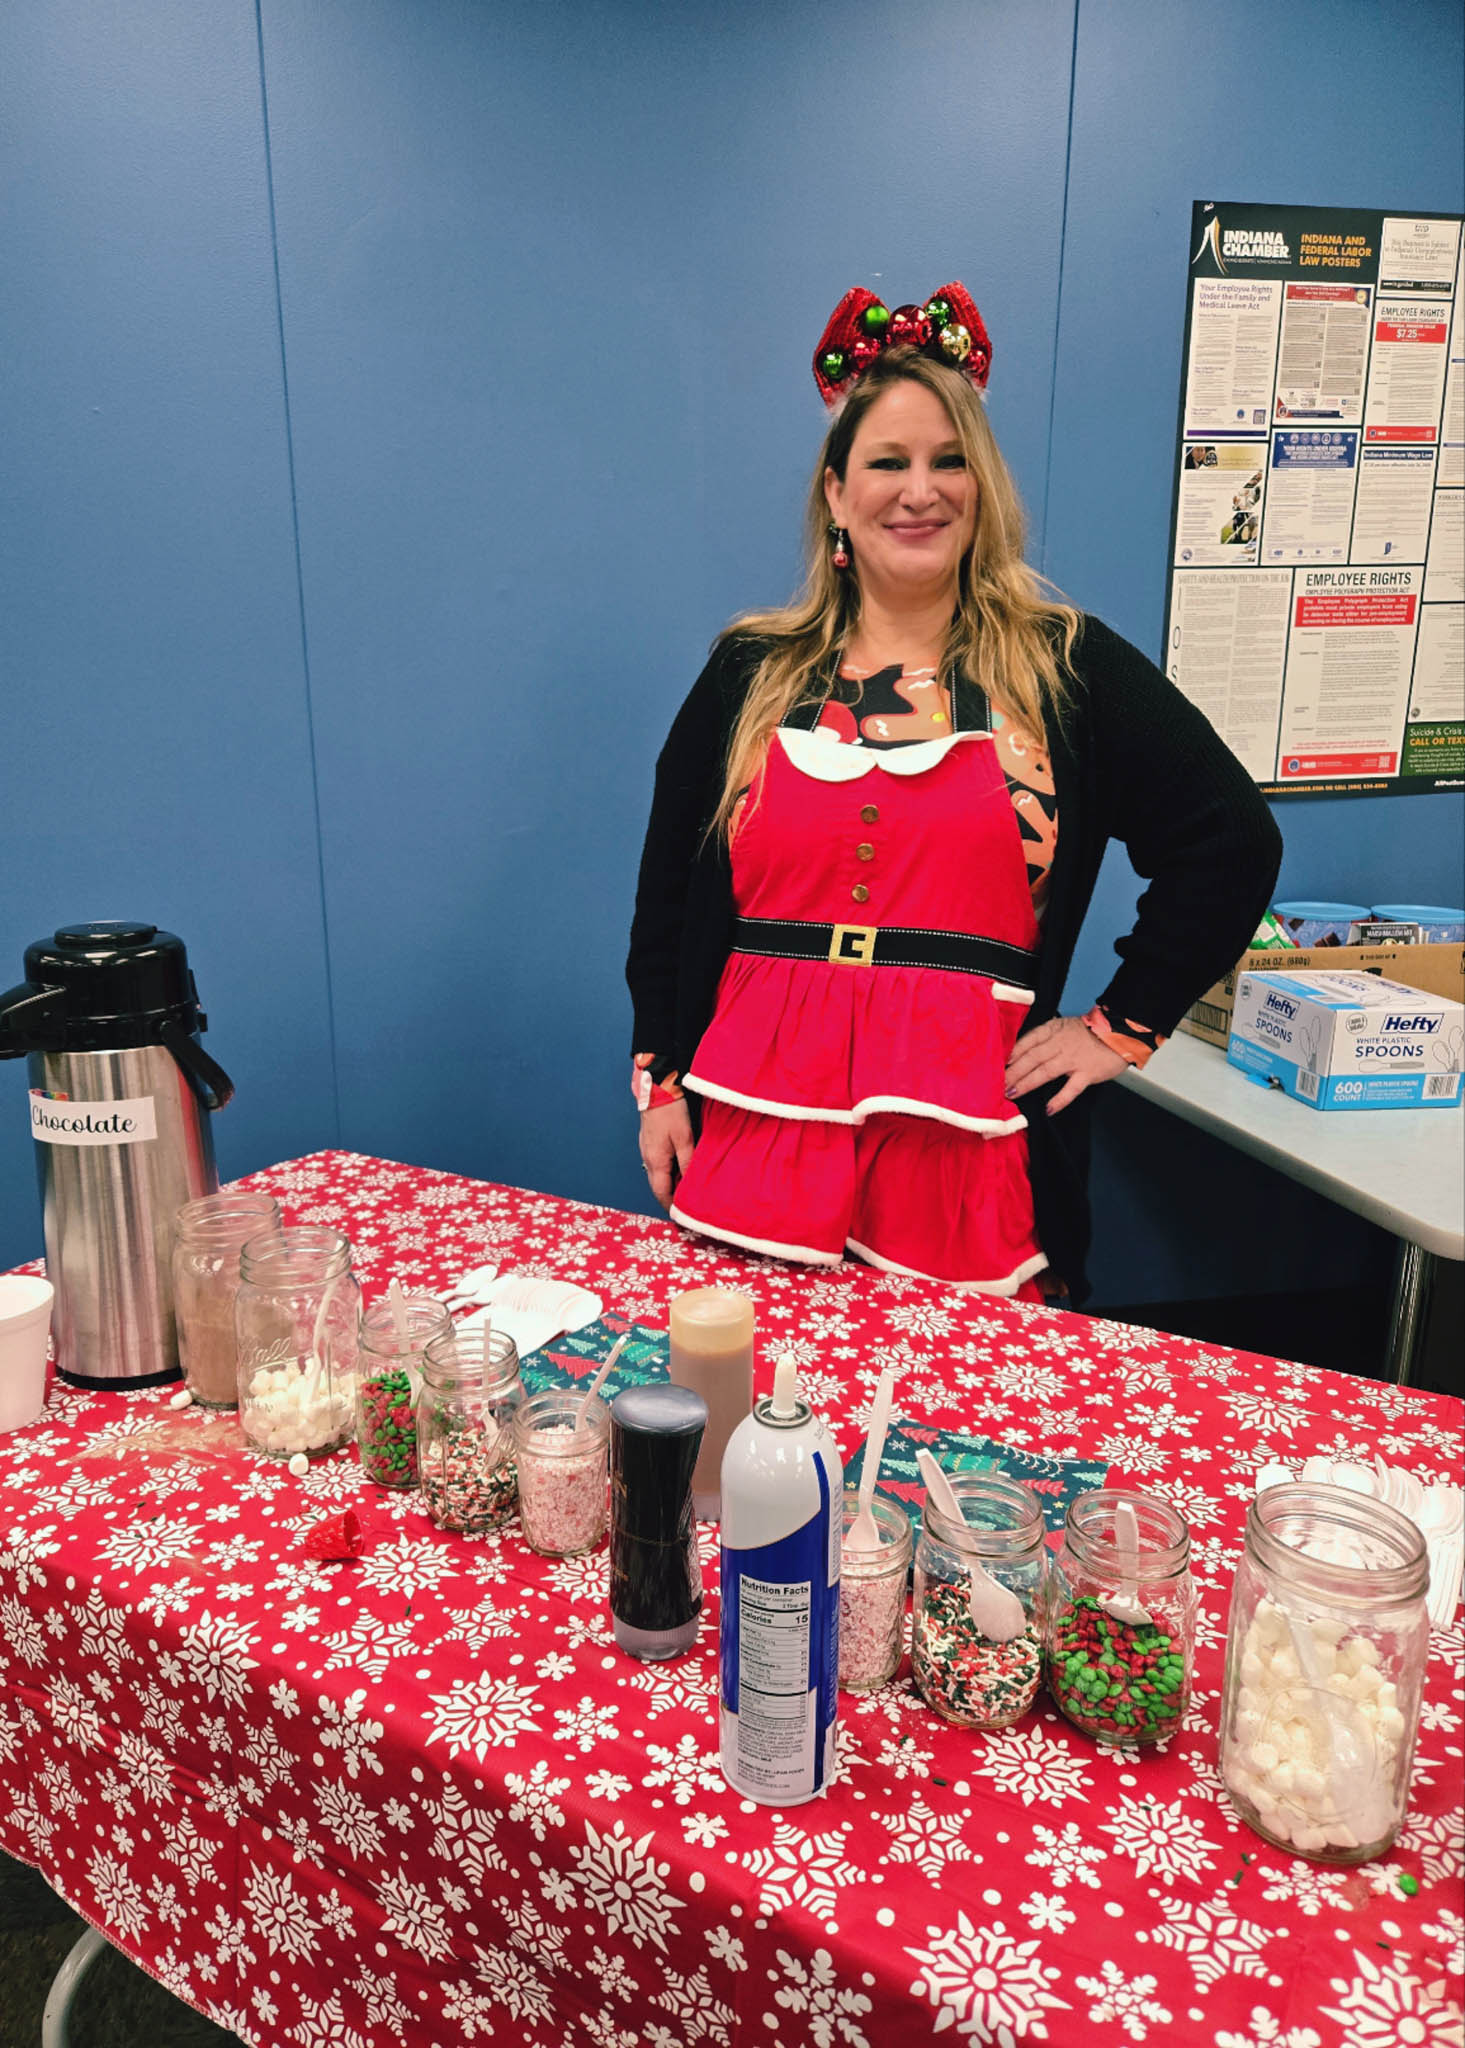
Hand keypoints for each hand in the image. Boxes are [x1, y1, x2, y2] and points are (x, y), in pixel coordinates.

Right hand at [639, 1098, 694, 1209]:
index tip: (682, 1215)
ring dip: (672, 1182)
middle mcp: (648, 1158)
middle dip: (672, 1196)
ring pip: (659, 1174)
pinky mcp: (649, 1141)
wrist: (656, 1088)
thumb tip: (690, 1184)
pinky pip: (658, 1163)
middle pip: (659, 1186)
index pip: (661, 1193)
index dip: (671, 1206)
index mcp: (656, 1161)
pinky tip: (681, 1165)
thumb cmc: (671, 1111)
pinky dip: (669, 1170)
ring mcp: (646, 1149)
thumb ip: (688, 1162)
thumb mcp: (685, 1138)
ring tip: (688, 1185)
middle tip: (689, 1202)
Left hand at [1004, 1016, 1127, 1115]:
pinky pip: (1071, 1088)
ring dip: (1027, 1082)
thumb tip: (1024, 1054)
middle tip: (998, 1084)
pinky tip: (1048, 1109)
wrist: (1122, 1031)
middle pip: (1031, 1058)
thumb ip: (1047, 1038)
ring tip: (1012, 1093)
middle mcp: (1060, 1043)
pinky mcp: (1088, 1073)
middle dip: (1013, 1072)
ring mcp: (1074, 1059)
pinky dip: (1059, 1099)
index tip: (997, 1065)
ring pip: (1045, 1071)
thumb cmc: (1092, 1032)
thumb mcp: (1065, 1027)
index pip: (1027, 1042)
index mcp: (1053, 1030)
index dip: (1011, 1054)